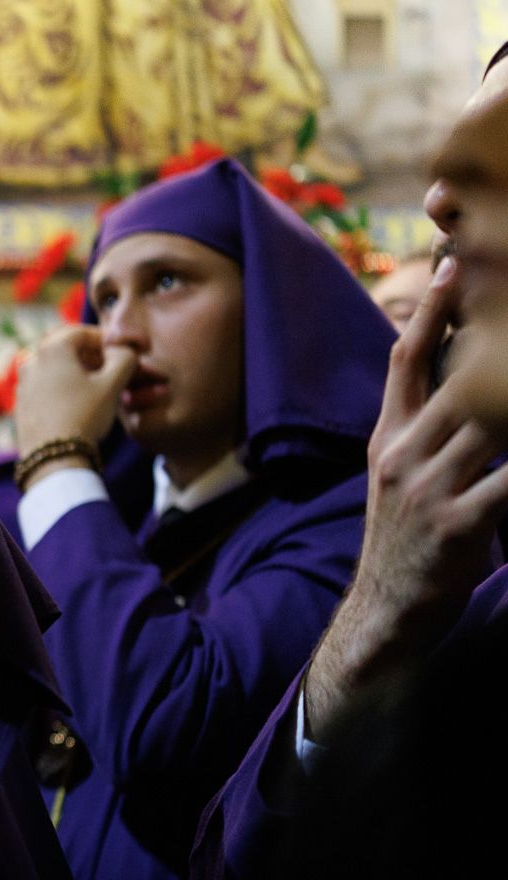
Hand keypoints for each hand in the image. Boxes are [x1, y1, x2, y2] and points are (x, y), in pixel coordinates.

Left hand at [13, 327, 138, 463]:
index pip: (82, 332)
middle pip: (66, 348)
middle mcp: (32, 360)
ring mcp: (23, 382)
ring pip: (55, 368)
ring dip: (77, 372)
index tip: (121, 355)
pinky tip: (78, 404)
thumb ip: (125, 359)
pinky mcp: (21, 403)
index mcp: (52, 348)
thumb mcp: (113, 385)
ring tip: (97, 389)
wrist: (53, 457)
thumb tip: (124, 351)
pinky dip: (63, 387)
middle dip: (90, 356)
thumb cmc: (85, 415)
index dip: (105, 341)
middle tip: (111, 371)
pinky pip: (45, 386)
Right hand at [304, 257, 507, 737]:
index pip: (404, 361)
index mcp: (388, 440)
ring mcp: (428, 489)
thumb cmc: (408, 543)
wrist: (385, 613)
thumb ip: (427, 432)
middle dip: (495, 341)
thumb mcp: (400, 479)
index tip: (452, 266)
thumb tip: (464, 391)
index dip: (430, 312)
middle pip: (460, 377)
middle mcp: (403, 456)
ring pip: (492, 420)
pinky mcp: (458, 524)